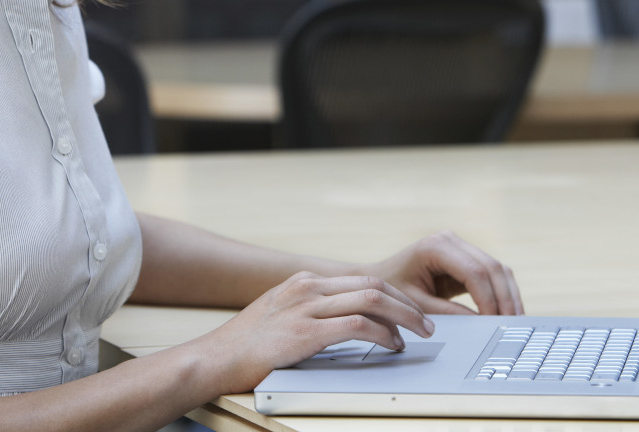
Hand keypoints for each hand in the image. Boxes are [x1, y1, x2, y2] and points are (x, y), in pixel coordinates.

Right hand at [194, 271, 434, 394]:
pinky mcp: (305, 332)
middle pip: (372, 284)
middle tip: (426, 322)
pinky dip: (382, 334)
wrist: (213, 359)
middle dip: (405, 303)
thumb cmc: (245, 345)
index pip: (362, 280)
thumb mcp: (280, 315)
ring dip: (403, 316)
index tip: (410, 310)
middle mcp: (308, 287)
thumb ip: (309, 312)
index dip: (393, 295)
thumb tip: (343, 322)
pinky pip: (356, 326)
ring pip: (371, 300)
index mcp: (304, 282)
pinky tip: (391, 345)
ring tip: (419, 333)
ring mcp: (306, 307)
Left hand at [363, 230, 523, 316]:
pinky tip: (507, 314)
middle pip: (492, 267)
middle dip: (505, 298)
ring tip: (515, 322)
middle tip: (512, 325)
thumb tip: (482, 326)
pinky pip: (493, 274)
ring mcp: (460, 246)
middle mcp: (451, 240)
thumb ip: (449, 315)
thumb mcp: (417, 306)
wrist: (378, 282)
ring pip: (498, 268)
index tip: (495, 323)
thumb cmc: (391, 293)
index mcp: (435, 247)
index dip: (489, 299)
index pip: (474, 271)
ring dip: (509, 295)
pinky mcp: (466, 258)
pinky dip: (503, 293)